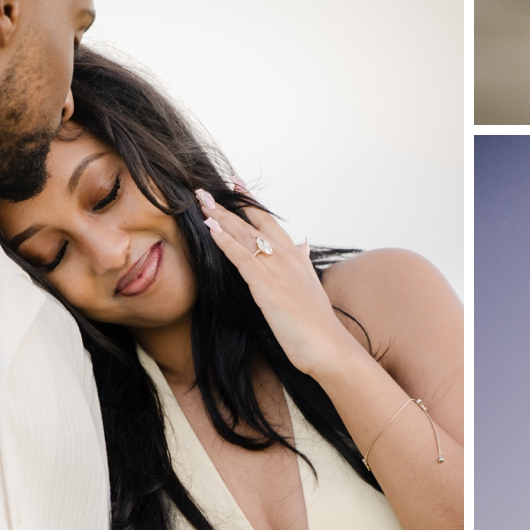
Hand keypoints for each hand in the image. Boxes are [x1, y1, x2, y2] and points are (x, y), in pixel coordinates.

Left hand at [196, 187, 355, 379]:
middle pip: (251, 223)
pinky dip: (224, 241)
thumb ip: (303, 262)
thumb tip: (304, 242)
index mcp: (295, 256)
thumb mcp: (311, 285)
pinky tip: (209, 228)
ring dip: (219, 216)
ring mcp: (277, 269)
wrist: (329, 346)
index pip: (268, 221)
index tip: (234, 182)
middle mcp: (287, 256)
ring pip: (243, 235)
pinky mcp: (267, 285)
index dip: (249, 202)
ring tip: (200, 200)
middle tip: (204, 189)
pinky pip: (241, 257)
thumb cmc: (318, 323)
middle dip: (226, 205)